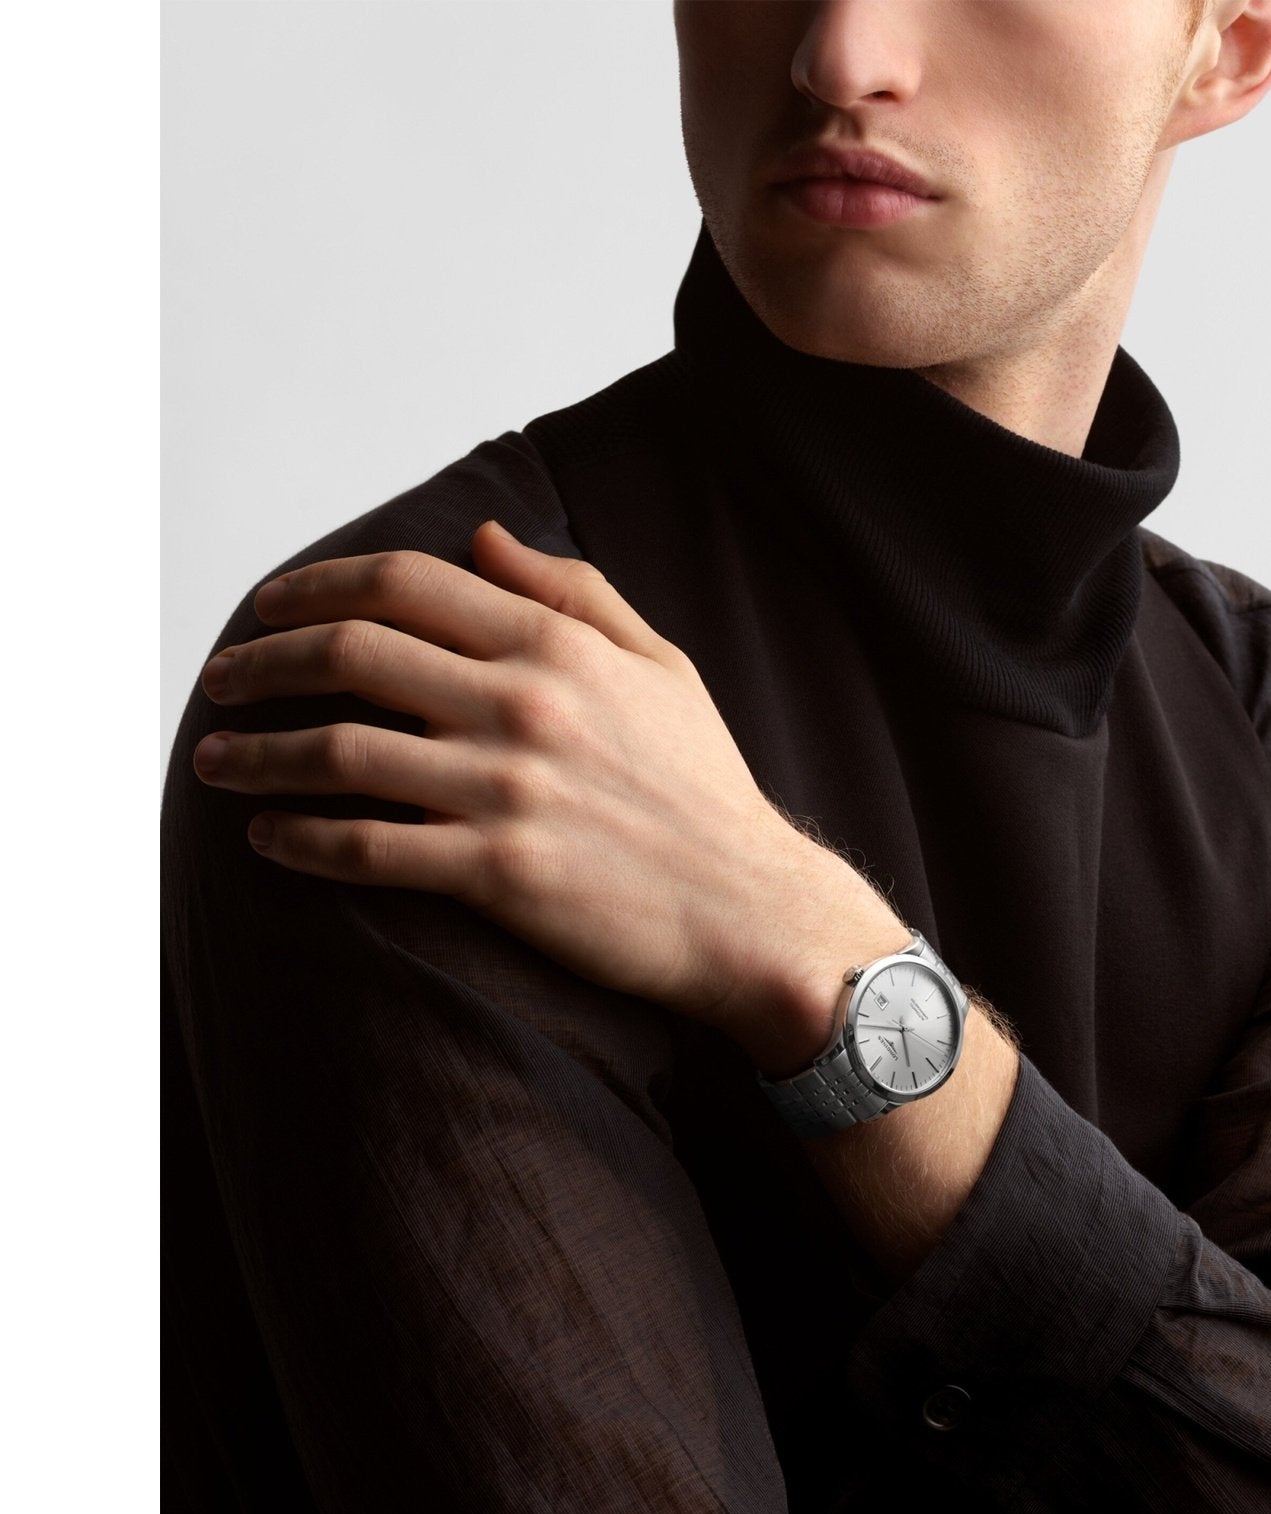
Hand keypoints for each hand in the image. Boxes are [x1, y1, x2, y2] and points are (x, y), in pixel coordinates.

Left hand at [190, 520, 842, 1024]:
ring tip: (214, 761)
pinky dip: (300, 841)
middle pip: (351, 653)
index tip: (269, 609)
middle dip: (262, 662)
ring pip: (339, 753)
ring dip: (256, 753)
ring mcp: (506, 791)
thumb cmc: (704, 788)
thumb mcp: (661, 666)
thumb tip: (483, 540)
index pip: (404, 584)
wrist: (747, 907)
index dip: (316, 586)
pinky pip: (366, 849)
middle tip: (222, 680)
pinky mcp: (496, 874)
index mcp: (557, 646)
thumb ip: (573, 593)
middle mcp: (523, 706)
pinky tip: (268, 838)